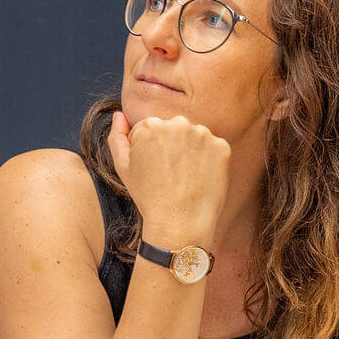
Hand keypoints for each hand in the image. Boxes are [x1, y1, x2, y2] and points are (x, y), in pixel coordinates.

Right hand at [106, 111, 229, 242]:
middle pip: (173, 129)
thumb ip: (117, 136)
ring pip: (194, 137)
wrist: (180, 223)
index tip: (153, 169)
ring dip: (191, 150)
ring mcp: (202, 134)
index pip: (151, 128)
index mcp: (151, 125)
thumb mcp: (122, 166)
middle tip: (170, 174)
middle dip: (171, 145)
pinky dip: (209, 160)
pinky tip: (200, 177)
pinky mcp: (222, 147)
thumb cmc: (148, 196)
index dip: (150, 150)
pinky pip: (213, 148)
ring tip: (185, 177)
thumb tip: (119, 115)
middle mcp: (178, 123)